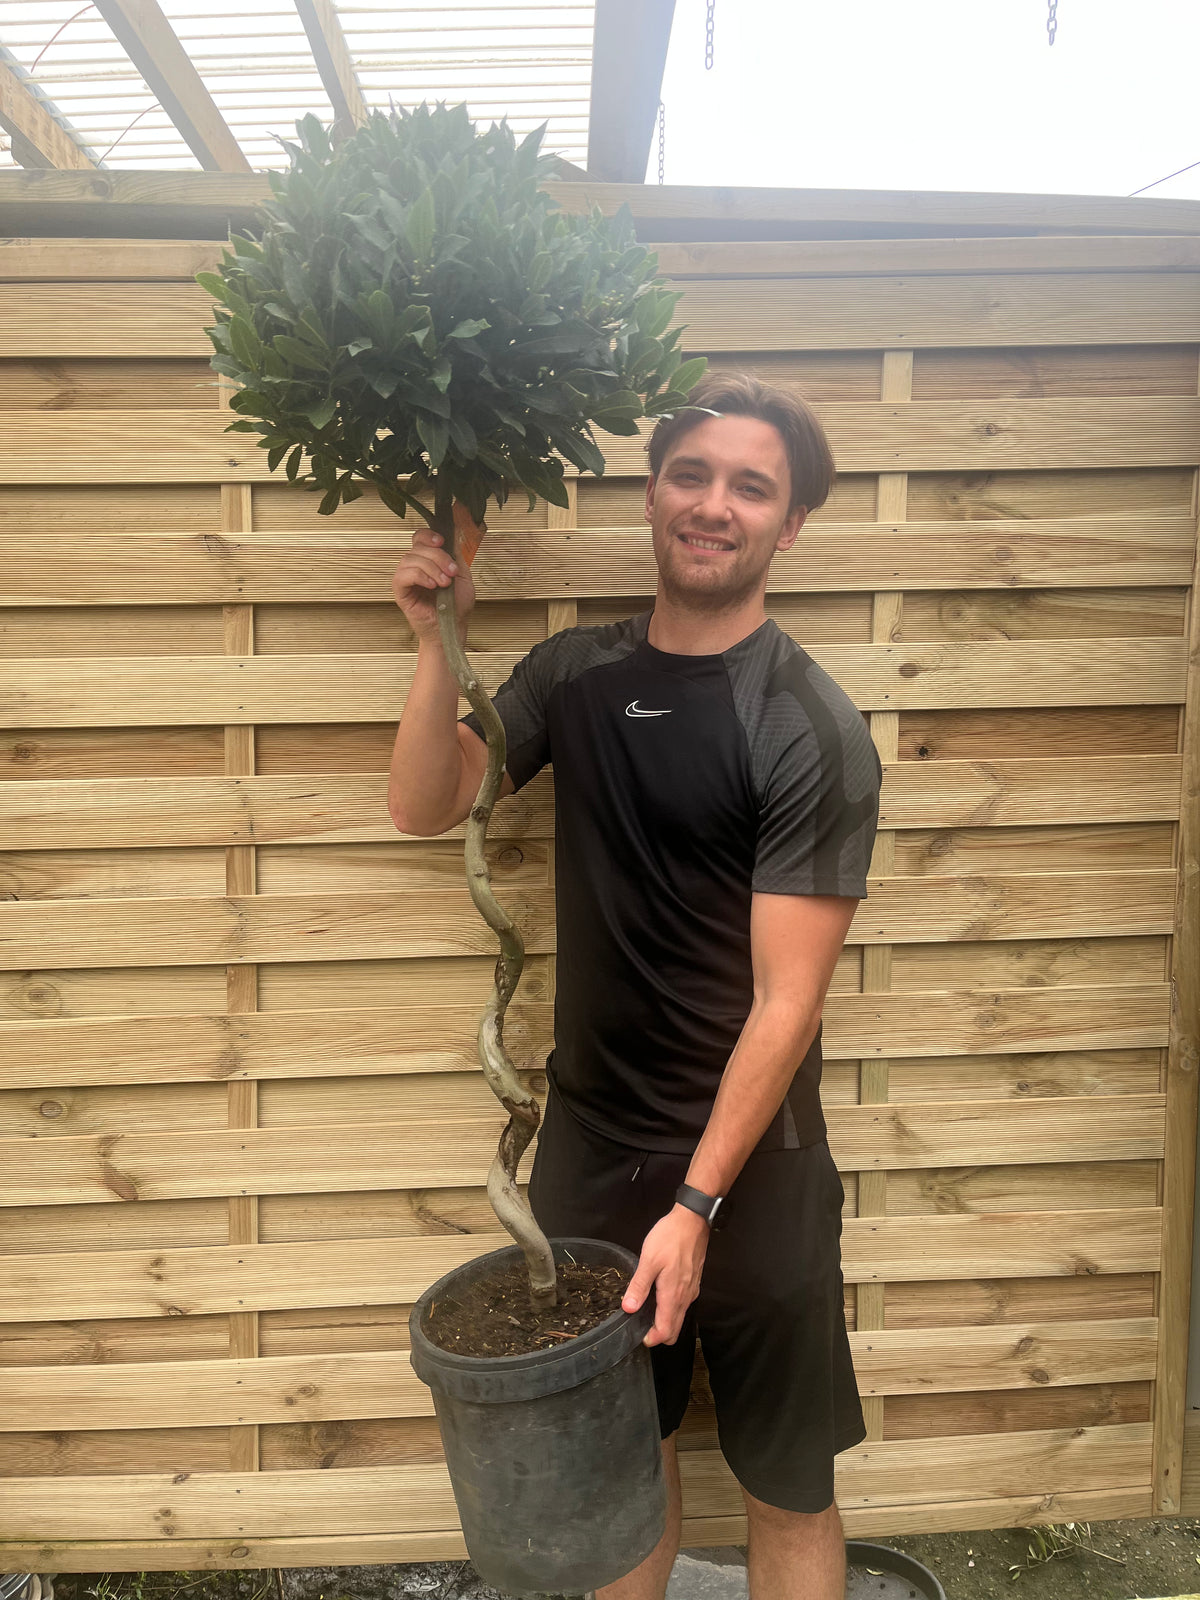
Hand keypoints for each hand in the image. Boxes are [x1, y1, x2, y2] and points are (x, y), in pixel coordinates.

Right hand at [390, 522, 479, 642]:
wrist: (453, 627)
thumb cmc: (457, 605)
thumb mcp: (462, 575)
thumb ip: (456, 555)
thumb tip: (453, 534)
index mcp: (428, 560)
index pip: (420, 538)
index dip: (429, 535)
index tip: (442, 542)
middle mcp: (415, 567)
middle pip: (418, 547)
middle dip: (438, 556)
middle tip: (452, 572)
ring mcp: (406, 579)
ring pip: (411, 559)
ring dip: (432, 568)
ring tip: (445, 583)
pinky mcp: (401, 592)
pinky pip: (403, 576)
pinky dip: (419, 576)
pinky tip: (432, 585)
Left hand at [622, 1204, 708, 1347]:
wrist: (692, 1220)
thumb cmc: (670, 1238)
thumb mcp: (649, 1260)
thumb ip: (639, 1286)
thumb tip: (629, 1308)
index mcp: (673, 1296)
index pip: (666, 1331)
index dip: (652, 1339)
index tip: (638, 1334)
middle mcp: (685, 1298)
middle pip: (675, 1330)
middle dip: (659, 1334)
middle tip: (641, 1324)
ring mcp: (692, 1290)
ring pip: (680, 1317)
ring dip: (665, 1321)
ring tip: (647, 1309)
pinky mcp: (694, 1282)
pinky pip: (683, 1304)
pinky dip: (672, 1309)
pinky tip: (660, 1295)